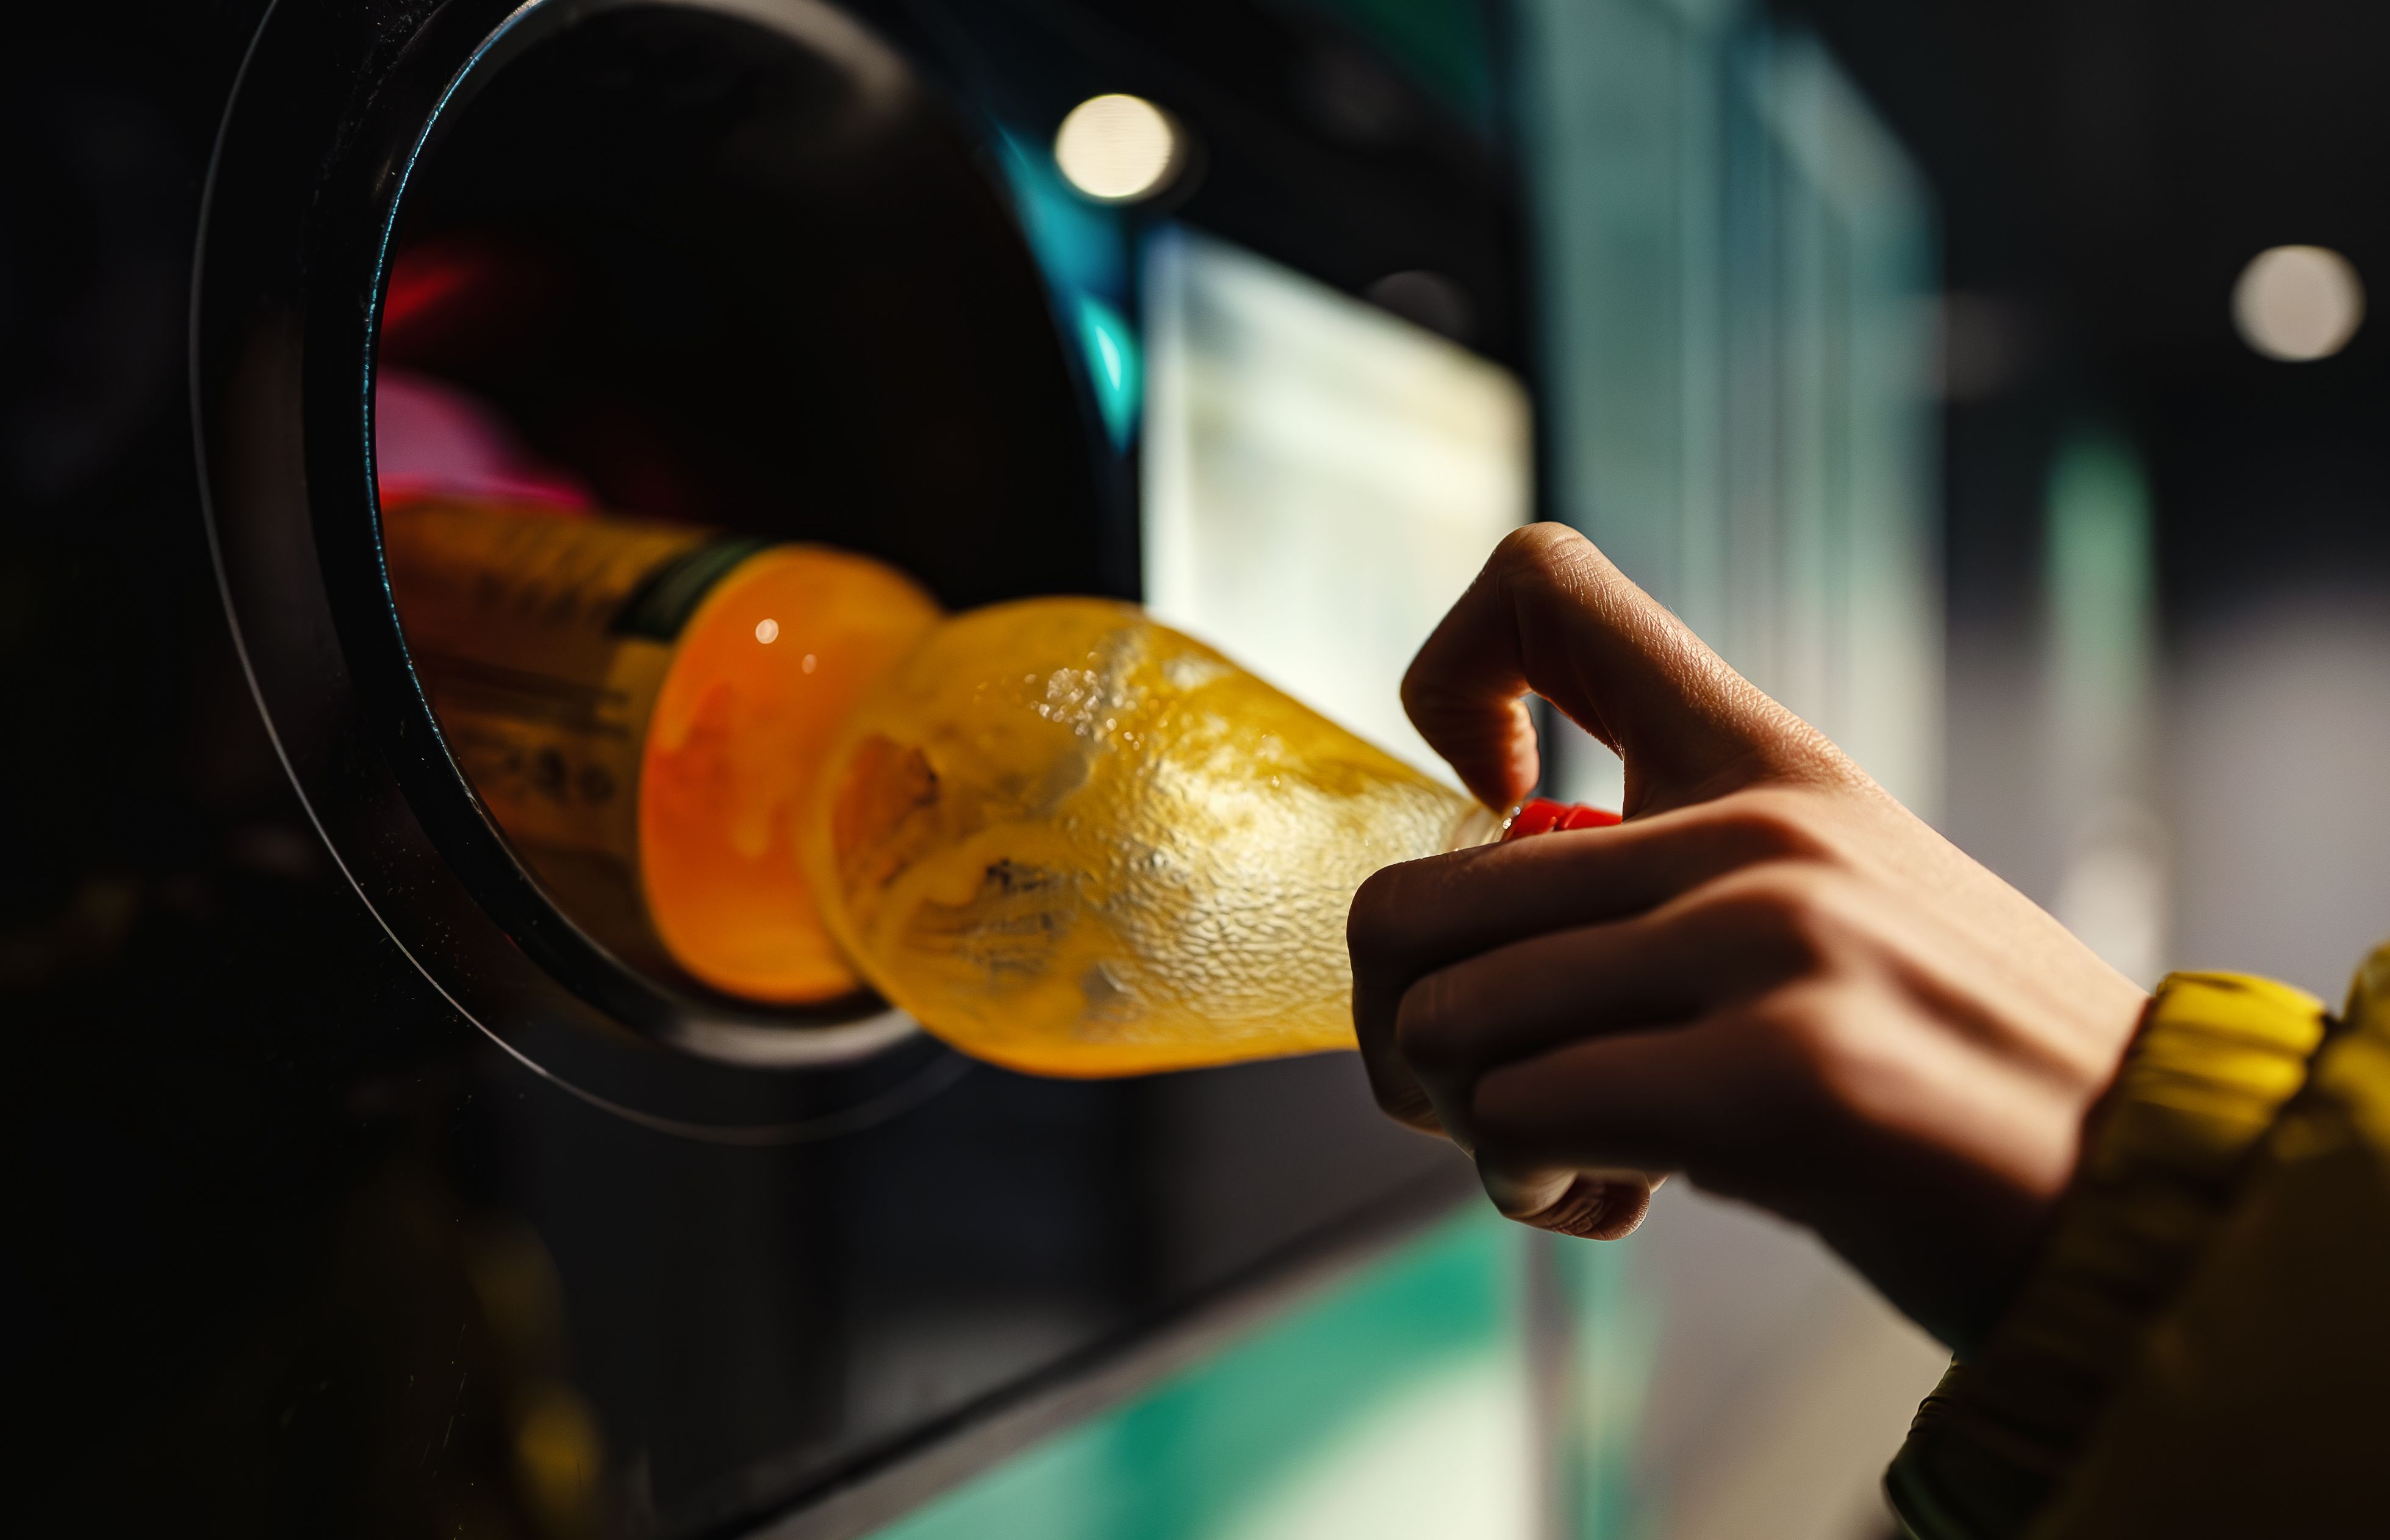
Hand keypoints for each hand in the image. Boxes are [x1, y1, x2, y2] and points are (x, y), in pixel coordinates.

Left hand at [1348, 525, 2148, 1345]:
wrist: (2152, 1192)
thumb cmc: (1962, 1069)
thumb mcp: (1833, 904)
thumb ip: (1671, 879)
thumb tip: (1471, 938)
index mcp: (1768, 760)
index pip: (1548, 583)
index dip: (1449, 681)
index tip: (1486, 812)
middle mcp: (1755, 830)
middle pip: (1407, 901)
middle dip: (1404, 1032)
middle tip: (1483, 1093)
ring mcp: (1766, 944)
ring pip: (1442, 1027)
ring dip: (1469, 1130)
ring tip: (1567, 1158)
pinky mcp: (1776, 1080)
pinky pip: (1517, 1121)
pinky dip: (1527, 1184)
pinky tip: (1613, 1198)